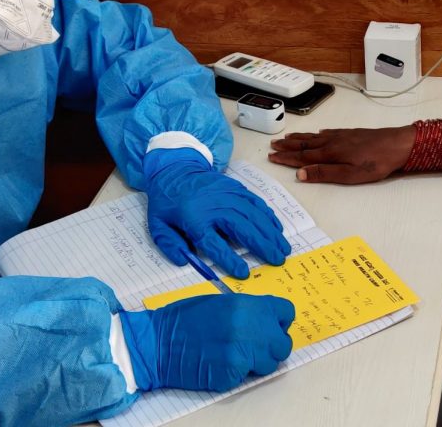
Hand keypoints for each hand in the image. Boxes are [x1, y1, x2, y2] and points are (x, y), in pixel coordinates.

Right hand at [120, 294, 294, 391]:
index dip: (279, 321)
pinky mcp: (232, 375)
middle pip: (283, 344)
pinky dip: (236, 374)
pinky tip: (219, 364)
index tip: (273, 326)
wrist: (157, 342)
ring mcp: (242, 353)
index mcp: (248, 306)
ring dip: (257, 363)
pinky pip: (246, 377)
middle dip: (272, 346)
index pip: (286, 312)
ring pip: (269, 364)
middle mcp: (250, 328)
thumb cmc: (184, 319)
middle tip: (255, 347)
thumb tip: (268, 320)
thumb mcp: (221, 302)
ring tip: (234, 355)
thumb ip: (248, 310)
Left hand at [144, 147, 290, 277]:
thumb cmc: (167, 203)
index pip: (214, 243)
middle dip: (262, 245)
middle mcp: (214, 206)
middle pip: (242, 227)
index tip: (243, 272)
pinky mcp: (235, 188)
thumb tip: (185, 261)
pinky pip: (255, 202)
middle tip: (278, 260)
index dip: (229, 259)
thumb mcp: (158, 226)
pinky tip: (277, 228)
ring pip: (253, 215)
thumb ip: (170, 246)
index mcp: (194, 218)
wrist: (175, 169)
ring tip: (283, 247)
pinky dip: (268, 215)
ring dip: (270, 232)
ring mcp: (227, 194)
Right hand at [267, 125, 415, 183]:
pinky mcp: (350, 134)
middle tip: (273, 145)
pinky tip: (317, 133)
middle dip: (288, 146)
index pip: (302, 156)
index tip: (272, 156)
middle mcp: (332, 141)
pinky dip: (317, 133)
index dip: (286, 157)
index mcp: (330, 153)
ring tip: (287, 137)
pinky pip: (327, 132)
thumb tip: (301, 173)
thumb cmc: (376, 162)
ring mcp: (341, 136)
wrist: (397, 144)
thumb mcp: (350, 174)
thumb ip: (325, 173)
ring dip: (299, 138)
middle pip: (305, 144)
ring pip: (314, 136)